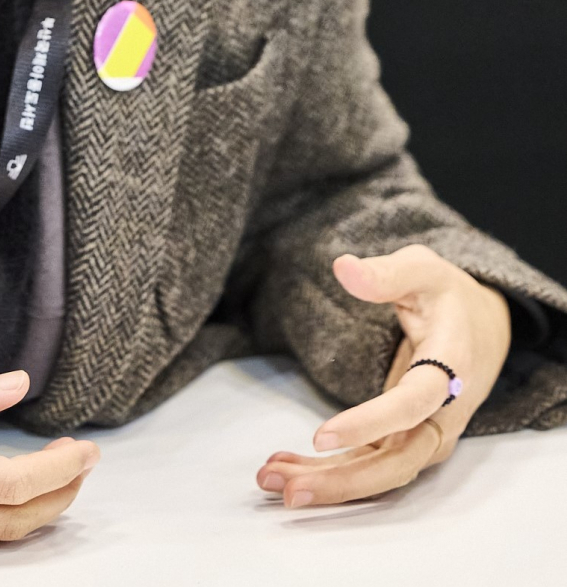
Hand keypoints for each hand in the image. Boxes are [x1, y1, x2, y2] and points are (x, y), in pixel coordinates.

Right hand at [0, 354, 98, 545]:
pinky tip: (14, 486)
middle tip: (86, 461)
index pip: (3, 486)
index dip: (53, 471)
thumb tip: (13, 386)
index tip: (84, 449)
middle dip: (57, 496)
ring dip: (34, 508)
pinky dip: (0, 512)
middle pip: (5, 523)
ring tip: (62, 472)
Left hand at [256, 244, 510, 507]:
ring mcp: (425, 432)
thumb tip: (342, 267)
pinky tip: (287, 467)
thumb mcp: (423, 268)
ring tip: (272, 481)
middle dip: (344, 479)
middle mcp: (442, 413)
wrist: (483, 326)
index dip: (372, 423)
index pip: (414, 404)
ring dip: (329, 483)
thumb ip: (386, 273)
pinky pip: (371, 464)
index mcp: (451, 367)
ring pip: (381, 472)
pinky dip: (331, 472)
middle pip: (397, 461)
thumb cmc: (447, 294)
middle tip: (286, 486)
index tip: (322, 435)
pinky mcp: (405, 438)